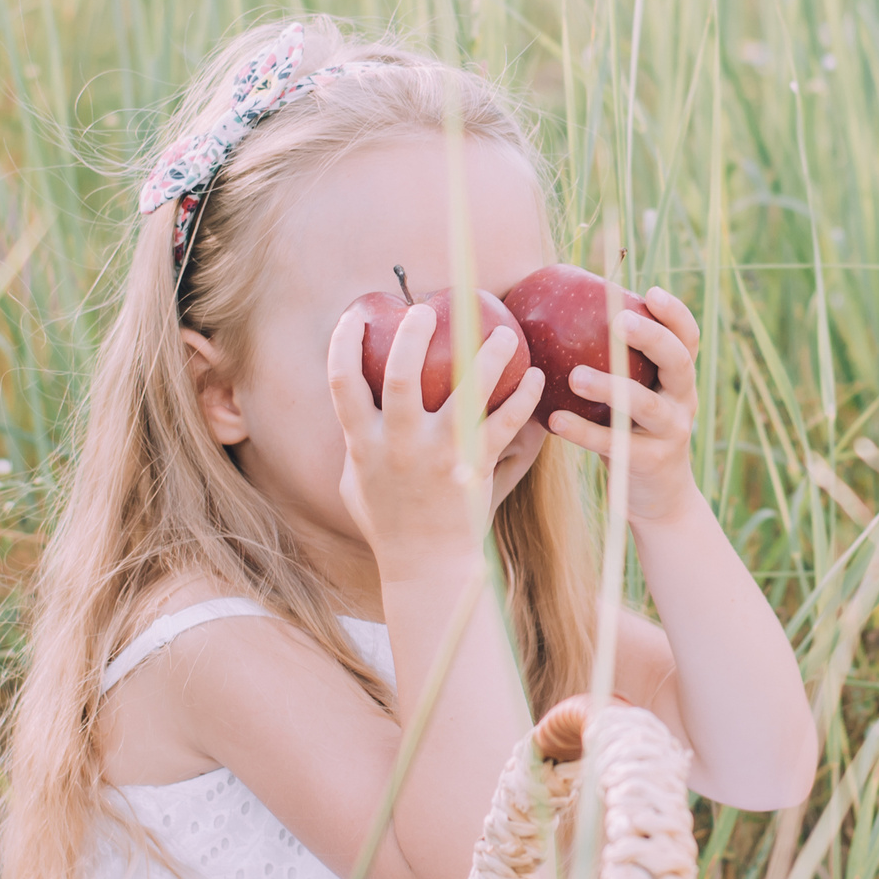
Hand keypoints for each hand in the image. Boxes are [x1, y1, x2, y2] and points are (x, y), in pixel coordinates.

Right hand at [325, 300, 543, 570]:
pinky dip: (523, 398)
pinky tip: (536, 378)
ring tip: (506, 332)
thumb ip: (354, 444)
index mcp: (363, 444)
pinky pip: (505, 424)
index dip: (344, 341)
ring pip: (465, 393)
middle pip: (400, 373)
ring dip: (487, 355)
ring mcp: (438, 456)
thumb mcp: (356, 485)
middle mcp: (398, 445)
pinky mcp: (475, 469)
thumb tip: (356, 406)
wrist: (426, 568)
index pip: (342, 381)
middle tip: (428, 310)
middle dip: (412, 333)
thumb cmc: (389, 524)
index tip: (357, 314)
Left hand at [543, 285, 700, 524]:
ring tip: (576, 376)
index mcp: (679, 380)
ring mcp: (670, 433)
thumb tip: (558, 316)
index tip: (652, 292)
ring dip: (611, 388)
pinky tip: (554, 420)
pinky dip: (583, 431)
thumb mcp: (636, 397)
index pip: (688, 339)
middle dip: (653, 338)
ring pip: (645, 404)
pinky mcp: (649, 463)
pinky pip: (613, 443)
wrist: (660, 499)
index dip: (675, 314)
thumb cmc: (634, 433)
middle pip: (678, 362)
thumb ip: (616, 365)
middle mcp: (683, 401)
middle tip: (619, 321)